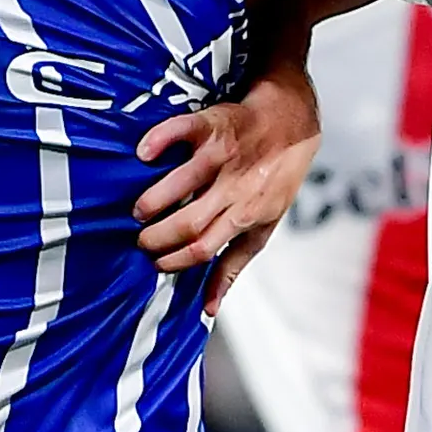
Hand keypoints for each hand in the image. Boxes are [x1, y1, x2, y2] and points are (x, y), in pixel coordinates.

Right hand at [134, 74, 318, 277]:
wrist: (292, 123)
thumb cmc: (274, 179)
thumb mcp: (263, 228)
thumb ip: (233, 266)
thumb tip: (208, 308)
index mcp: (246, 215)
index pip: (204, 248)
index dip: (175, 260)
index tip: (156, 262)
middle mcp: (234, 187)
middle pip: (190, 221)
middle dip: (158, 236)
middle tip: (141, 238)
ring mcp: (222, 154)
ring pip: (183, 181)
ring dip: (154, 199)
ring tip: (139, 209)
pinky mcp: (212, 123)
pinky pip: (180, 130)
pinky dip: (158, 140)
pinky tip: (143, 154)